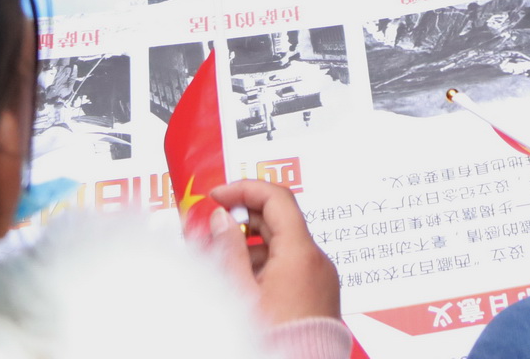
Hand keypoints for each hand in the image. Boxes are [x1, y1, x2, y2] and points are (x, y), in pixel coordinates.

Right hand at [205, 178, 340, 327]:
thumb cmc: (275, 339)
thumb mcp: (240, 293)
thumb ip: (228, 250)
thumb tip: (221, 219)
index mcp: (301, 253)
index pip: (276, 198)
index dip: (243, 189)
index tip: (216, 197)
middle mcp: (317, 261)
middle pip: (279, 221)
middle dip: (242, 221)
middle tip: (209, 230)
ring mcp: (320, 279)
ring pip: (282, 246)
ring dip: (250, 247)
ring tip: (218, 263)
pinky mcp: (317, 295)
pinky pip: (290, 266)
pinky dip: (264, 265)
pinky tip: (239, 283)